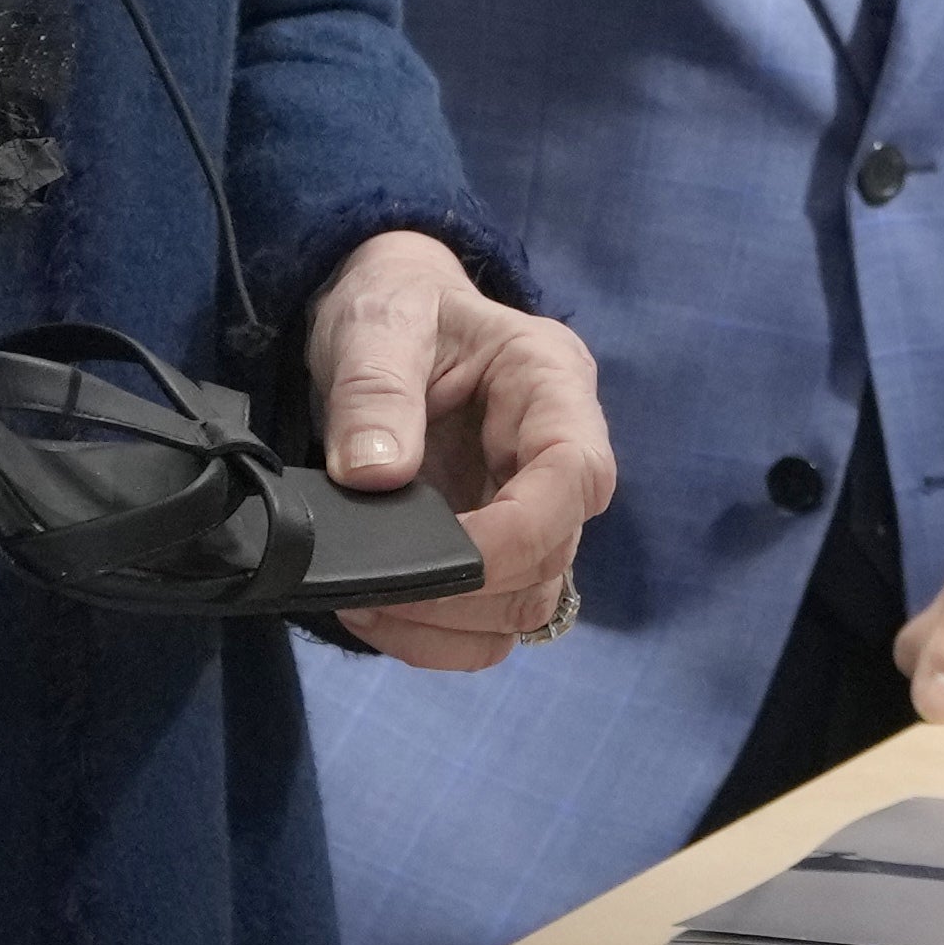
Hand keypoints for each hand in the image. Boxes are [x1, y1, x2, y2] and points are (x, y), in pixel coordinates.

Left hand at [303, 230, 614, 671]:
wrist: (384, 317)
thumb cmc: (394, 307)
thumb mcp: (376, 323)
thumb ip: (375, 391)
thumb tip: (374, 475)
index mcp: (551, 382)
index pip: (576, 475)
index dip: (518, 533)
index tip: (438, 556)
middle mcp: (558, 453)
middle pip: (556, 553)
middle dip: (468, 590)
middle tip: (371, 589)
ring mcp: (531, 506)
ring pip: (530, 602)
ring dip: (453, 623)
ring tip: (367, 603)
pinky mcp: (498, 547)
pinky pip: (492, 622)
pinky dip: (440, 637)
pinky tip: (382, 616)